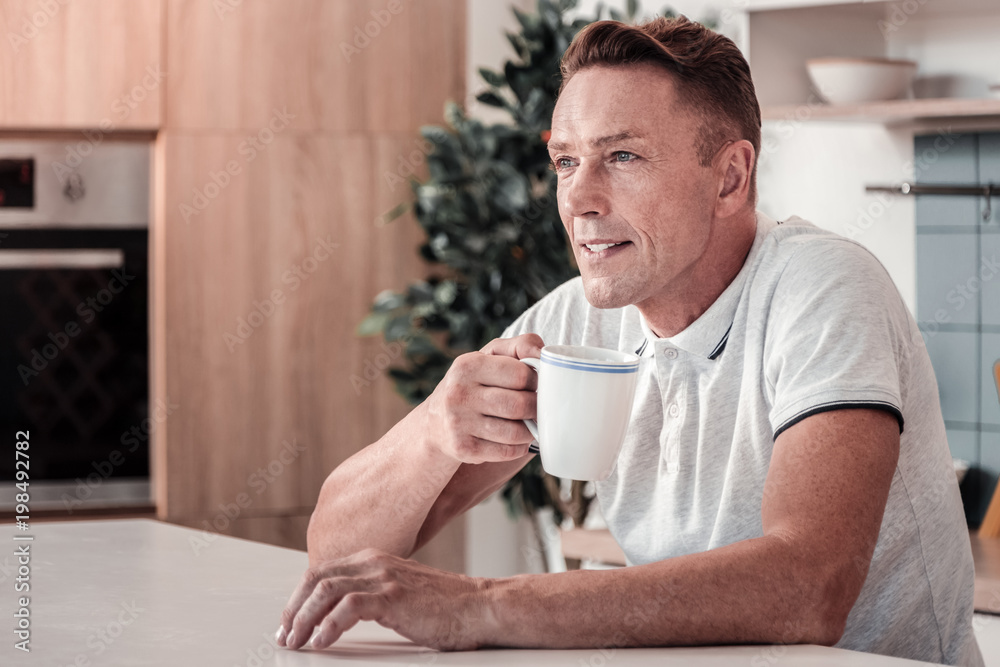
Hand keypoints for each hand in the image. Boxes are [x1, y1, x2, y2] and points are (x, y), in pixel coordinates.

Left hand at [277, 549, 486, 650]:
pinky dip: (329, 625)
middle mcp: (375, 562)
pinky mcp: (393, 596)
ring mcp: (384, 577)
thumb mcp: (401, 591)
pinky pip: (348, 607)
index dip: (299, 597)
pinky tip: (322, 641)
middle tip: (285, 634)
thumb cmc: (446, 606)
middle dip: (294, 607)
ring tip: (296, 640)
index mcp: (374, 559)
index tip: (289, 621)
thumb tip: (340, 613)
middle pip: (317, 578)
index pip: (322, 571)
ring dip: (304, 618)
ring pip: (326, 590)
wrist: (480, 606)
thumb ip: (373, 594)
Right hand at [418, 333, 541, 464]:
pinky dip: (519, 447)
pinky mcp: (463, 449)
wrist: (435, 422)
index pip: (520, 374)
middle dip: (536, 408)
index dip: (537, 381)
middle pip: (520, 404)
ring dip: (529, 430)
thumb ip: (521, 346)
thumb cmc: (474, 383)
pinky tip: (514, 439)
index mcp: (467, 365)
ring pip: (516, 432)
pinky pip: (508, 451)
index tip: (536, 386)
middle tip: (536, 407)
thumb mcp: (491, 356)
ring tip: (527, 423)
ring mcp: (458, 423)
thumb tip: (544, 354)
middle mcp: (458, 393)